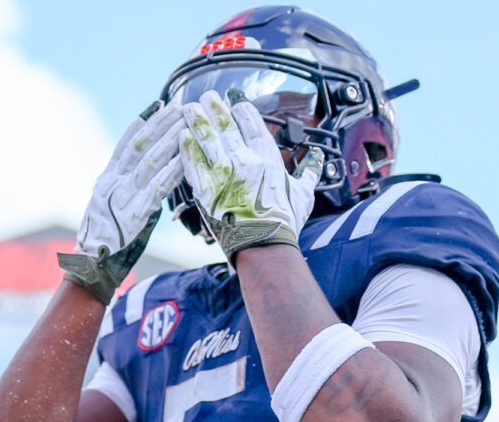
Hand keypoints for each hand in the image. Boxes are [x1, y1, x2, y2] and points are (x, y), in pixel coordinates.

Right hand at [58, 101, 184, 303]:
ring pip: (149, 162)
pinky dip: (171, 173)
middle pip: (140, 147)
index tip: (159, 104)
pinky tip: (185, 160)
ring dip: (170, 142)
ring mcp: (121, 197)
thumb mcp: (116, 205)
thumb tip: (155, 172)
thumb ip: (132, 187)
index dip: (144, 123)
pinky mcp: (133, 214)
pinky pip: (156, 189)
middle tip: (180, 107)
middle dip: (161, 125)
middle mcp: (112, 183)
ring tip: (187, 125)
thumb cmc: (109, 237)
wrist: (92, 266)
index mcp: (107, 179)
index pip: (126, 143)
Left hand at [179, 90, 323, 262]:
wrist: (264, 247)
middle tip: (207, 97)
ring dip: (197, 120)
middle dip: (215, 108)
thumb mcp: (303, 193)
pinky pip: (192, 163)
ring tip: (188, 107)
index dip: (241, 109)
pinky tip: (181, 136)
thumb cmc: (284, 222)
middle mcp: (244, 160)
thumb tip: (318, 158)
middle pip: (226, 125)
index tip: (234, 101)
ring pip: (206, 138)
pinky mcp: (205, 190)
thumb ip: (309, 171)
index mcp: (268, 158)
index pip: (252, 124)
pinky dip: (186, 148)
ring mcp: (222, 174)